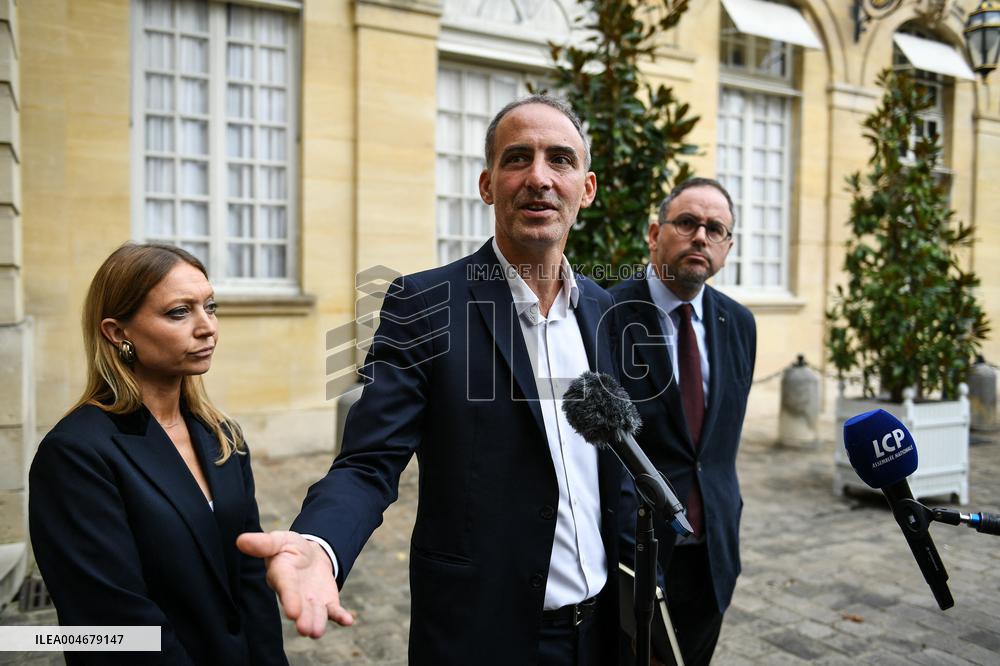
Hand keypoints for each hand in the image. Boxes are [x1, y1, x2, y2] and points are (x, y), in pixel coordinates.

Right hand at [237, 530, 353, 636]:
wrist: (310, 554)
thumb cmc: (289, 548)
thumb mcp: (279, 540)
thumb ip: (263, 543)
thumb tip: (240, 540)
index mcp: (283, 577)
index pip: (286, 589)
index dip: (290, 599)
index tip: (293, 612)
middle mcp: (296, 594)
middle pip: (300, 608)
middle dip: (304, 619)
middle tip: (306, 630)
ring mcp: (312, 601)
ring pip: (316, 614)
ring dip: (318, 622)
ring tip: (317, 632)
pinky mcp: (327, 602)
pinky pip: (334, 611)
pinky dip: (341, 616)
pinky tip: (348, 620)